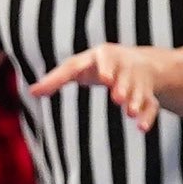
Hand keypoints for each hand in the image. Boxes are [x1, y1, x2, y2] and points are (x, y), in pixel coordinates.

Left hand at [29, 43, 162, 130]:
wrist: (140, 62)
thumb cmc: (99, 66)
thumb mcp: (79, 66)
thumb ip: (57, 78)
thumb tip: (31, 92)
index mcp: (104, 56)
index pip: (104, 60)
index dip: (106, 68)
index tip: (106, 79)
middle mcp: (123, 65)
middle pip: (125, 75)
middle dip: (122, 86)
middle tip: (117, 98)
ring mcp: (138, 79)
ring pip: (139, 90)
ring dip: (135, 101)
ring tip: (129, 113)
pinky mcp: (150, 93)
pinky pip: (151, 104)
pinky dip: (147, 116)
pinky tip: (141, 128)